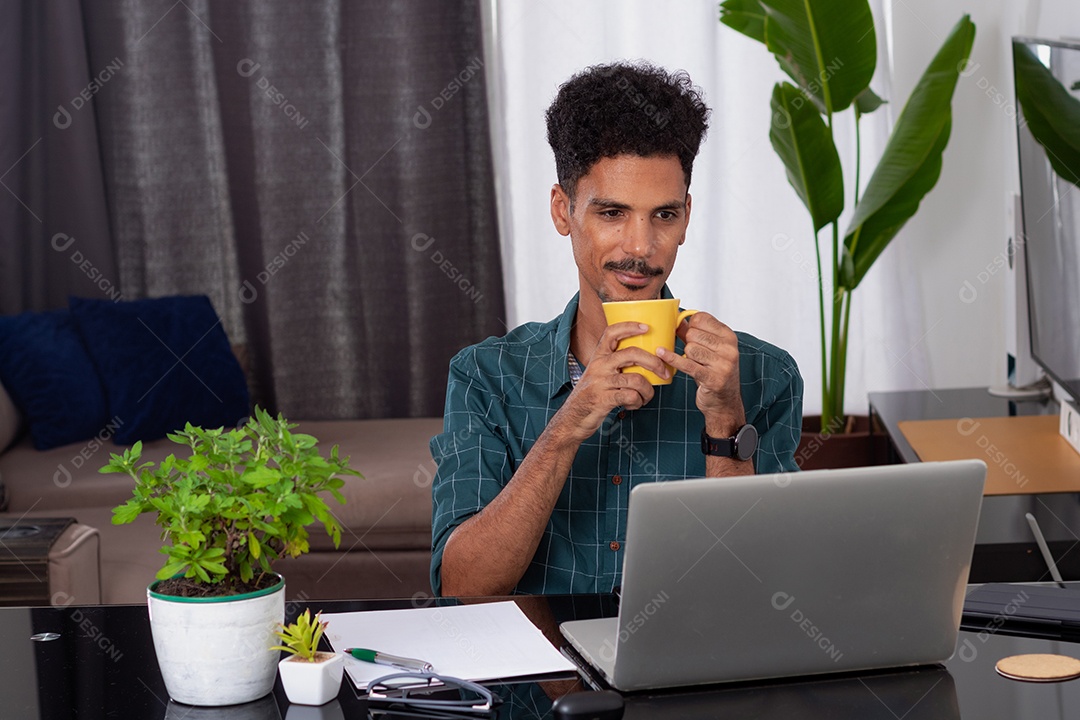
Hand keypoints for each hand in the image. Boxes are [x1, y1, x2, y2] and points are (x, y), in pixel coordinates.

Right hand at [554, 322, 668, 441]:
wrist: (572, 419)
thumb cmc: (590, 395)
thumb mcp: (598, 374)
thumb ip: (614, 365)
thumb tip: (645, 360)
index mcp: (598, 357)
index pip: (611, 333)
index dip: (629, 327)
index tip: (646, 327)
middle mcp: (599, 366)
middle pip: (632, 353)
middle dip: (654, 362)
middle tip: (665, 372)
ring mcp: (601, 382)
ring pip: (636, 379)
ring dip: (648, 391)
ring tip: (646, 397)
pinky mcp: (604, 399)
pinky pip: (631, 396)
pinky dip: (638, 402)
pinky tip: (633, 405)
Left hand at [658, 313, 744, 434]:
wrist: (724, 402)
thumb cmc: (715, 373)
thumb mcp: (708, 349)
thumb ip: (693, 333)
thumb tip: (677, 319)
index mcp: (729, 337)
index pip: (701, 318)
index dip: (691, 325)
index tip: (692, 334)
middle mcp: (729, 349)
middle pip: (693, 333)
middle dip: (688, 343)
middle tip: (696, 356)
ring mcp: (723, 364)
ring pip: (689, 348)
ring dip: (687, 357)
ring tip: (697, 364)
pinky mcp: (712, 378)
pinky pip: (686, 364)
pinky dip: (672, 359)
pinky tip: (661, 354)